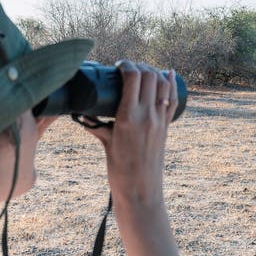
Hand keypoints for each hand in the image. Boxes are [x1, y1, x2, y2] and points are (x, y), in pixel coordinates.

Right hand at [88, 61, 176, 208]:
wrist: (141, 191)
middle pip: (148, 75)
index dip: (126, 64)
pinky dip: (171, 83)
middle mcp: (147, 114)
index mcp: (128, 116)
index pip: (132, 77)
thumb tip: (82, 116)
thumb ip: (97, 127)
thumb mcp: (106, 144)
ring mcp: (159, 120)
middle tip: (128, 68)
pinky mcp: (166, 127)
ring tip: (143, 71)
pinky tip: (169, 73)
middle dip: (138, 65)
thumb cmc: (120, 171)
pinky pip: (172, 99)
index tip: (118, 65)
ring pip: (163, 84)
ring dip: (153, 72)